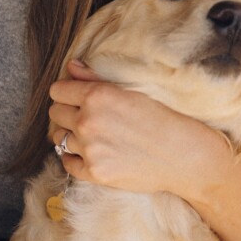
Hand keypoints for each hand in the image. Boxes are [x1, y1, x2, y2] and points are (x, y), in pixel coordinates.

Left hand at [48, 59, 232, 197]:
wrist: (186, 157)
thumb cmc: (163, 119)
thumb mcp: (131, 92)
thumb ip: (94, 80)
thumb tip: (70, 67)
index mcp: (96, 96)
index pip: (57, 91)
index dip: (66, 92)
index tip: (75, 98)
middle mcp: (87, 122)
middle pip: (55, 113)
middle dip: (66, 112)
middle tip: (85, 117)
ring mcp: (89, 149)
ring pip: (58, 138)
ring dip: (69, 135)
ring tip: (90, 136)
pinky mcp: (94, 173)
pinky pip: (66, 163)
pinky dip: (74, 158)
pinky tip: (89, 154)